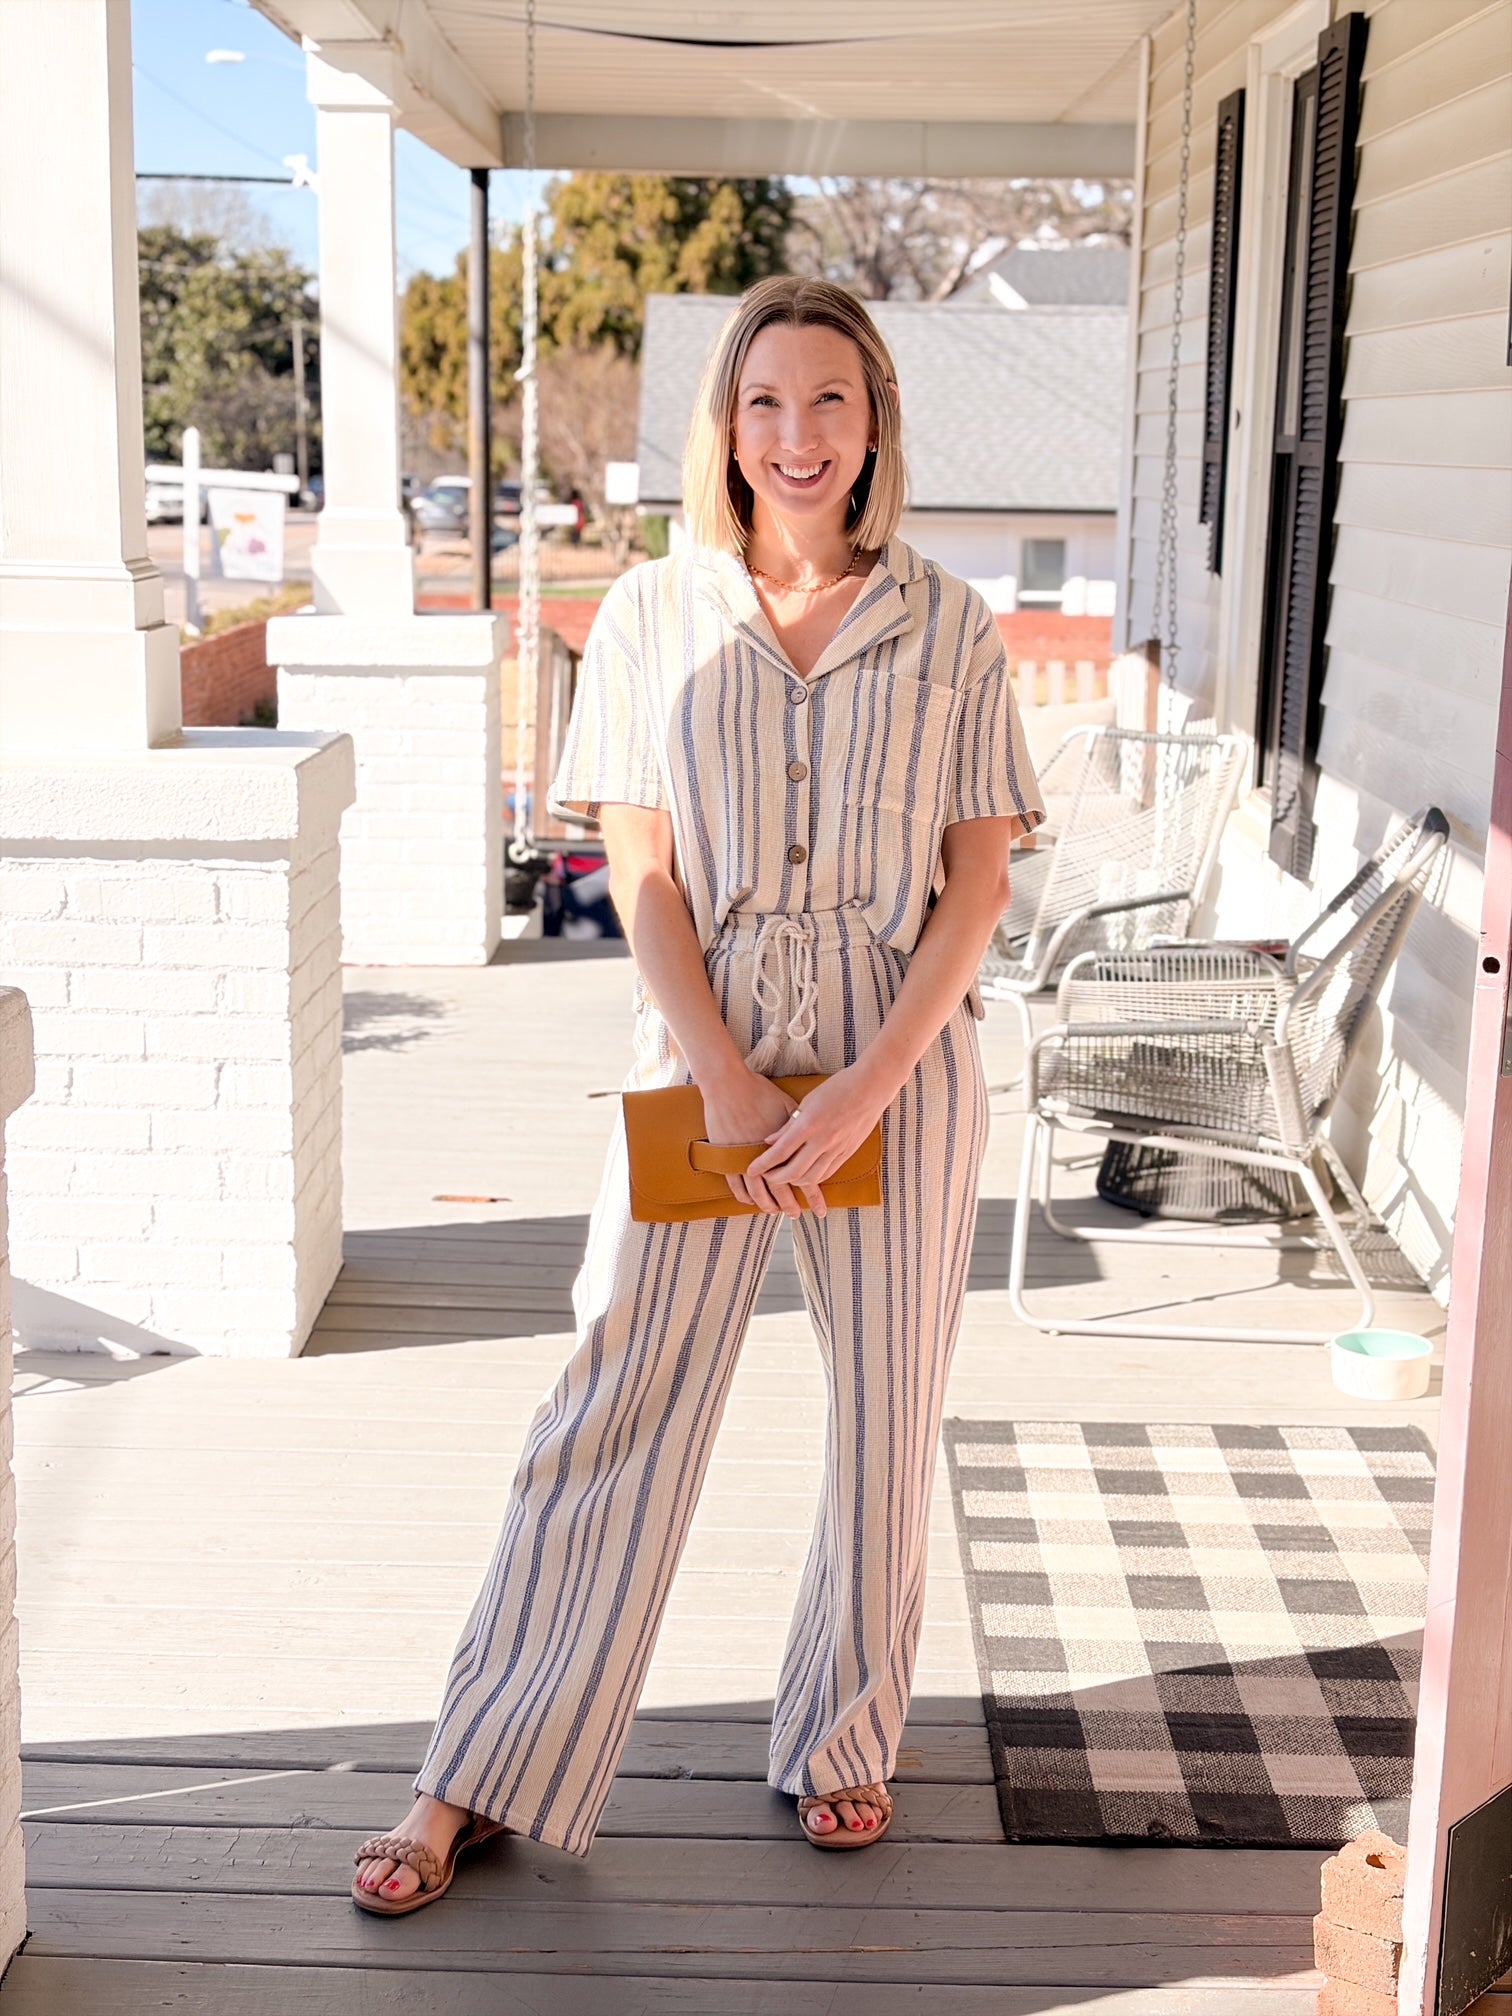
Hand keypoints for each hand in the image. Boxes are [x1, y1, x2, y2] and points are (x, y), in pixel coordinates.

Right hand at [698, 1067, 802, 1217]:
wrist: (727, 1084)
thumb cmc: (758, 1091)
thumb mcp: (786, 1106)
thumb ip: (798, 1127)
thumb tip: (812, 1138)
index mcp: (786, 1144)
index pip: (803, 1177)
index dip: (812, 1196)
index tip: (820, 1211)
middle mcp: (765, 1155)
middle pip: (780, 1190)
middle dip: (789, 1205)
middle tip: (795, 1215)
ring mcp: (743, 1158)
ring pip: (757, 1192)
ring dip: (767, 1204)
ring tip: (774, 1212)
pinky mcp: (726, 1157)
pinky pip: (735, 1184)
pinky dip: (744, 1196)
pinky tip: (751, 1202)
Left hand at [743, 1064, 892, 1221]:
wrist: (871, 1087)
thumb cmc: (837, 1088)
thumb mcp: (808, 1102)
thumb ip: (788, 1125)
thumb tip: (769, 1141)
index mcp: (809, 1125)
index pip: (780, 1152)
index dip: (763, 1164)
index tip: (751, 1170)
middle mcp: (822, 1140)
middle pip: (793, 1171)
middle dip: (775, 1178)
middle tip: (765, 1177)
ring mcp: (837, 1148)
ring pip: (811, 1177)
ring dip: (794, 1181)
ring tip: (783, 1177)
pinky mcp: (847, 1152)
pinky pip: (827, 1173)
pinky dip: (813, 1178)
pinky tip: (804, 1176)